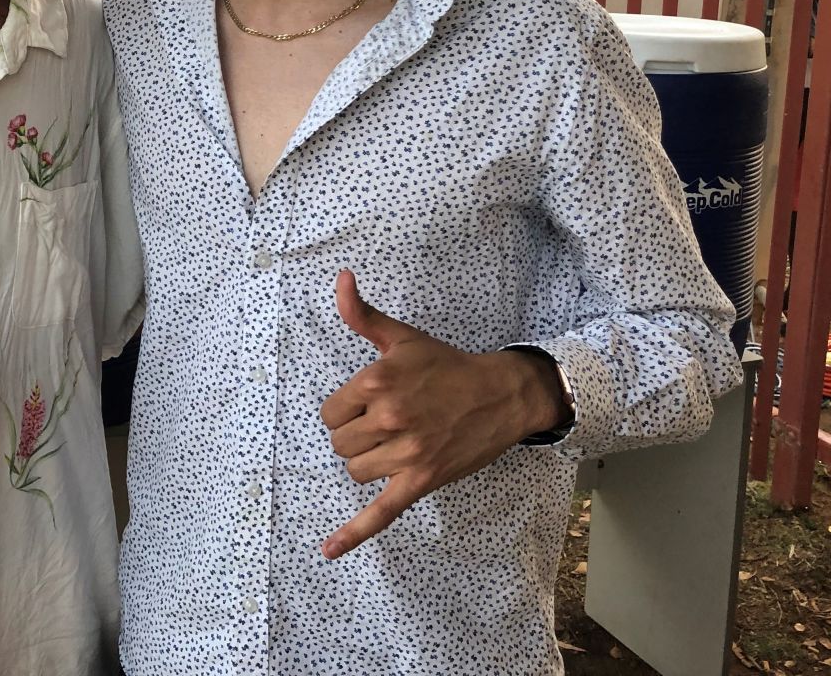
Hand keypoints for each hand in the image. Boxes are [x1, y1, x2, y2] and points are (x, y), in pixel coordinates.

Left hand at [318, 270, 563, 558]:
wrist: (501, 395)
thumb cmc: (446, 366)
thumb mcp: (400, 339)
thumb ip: (362, 314)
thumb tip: (340, 279)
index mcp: (376, 381)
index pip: (330, 412)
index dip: (346, 410)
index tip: (370, 403)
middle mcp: (388, 417)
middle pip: (339, 443)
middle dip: (357, 434)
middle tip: (387, 422)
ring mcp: (405, 452)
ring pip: (355, 470)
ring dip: (368, 461)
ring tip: (395, 443)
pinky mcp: (421, 481)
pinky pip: (380, 512)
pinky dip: (352, 534)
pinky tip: (329, 551)